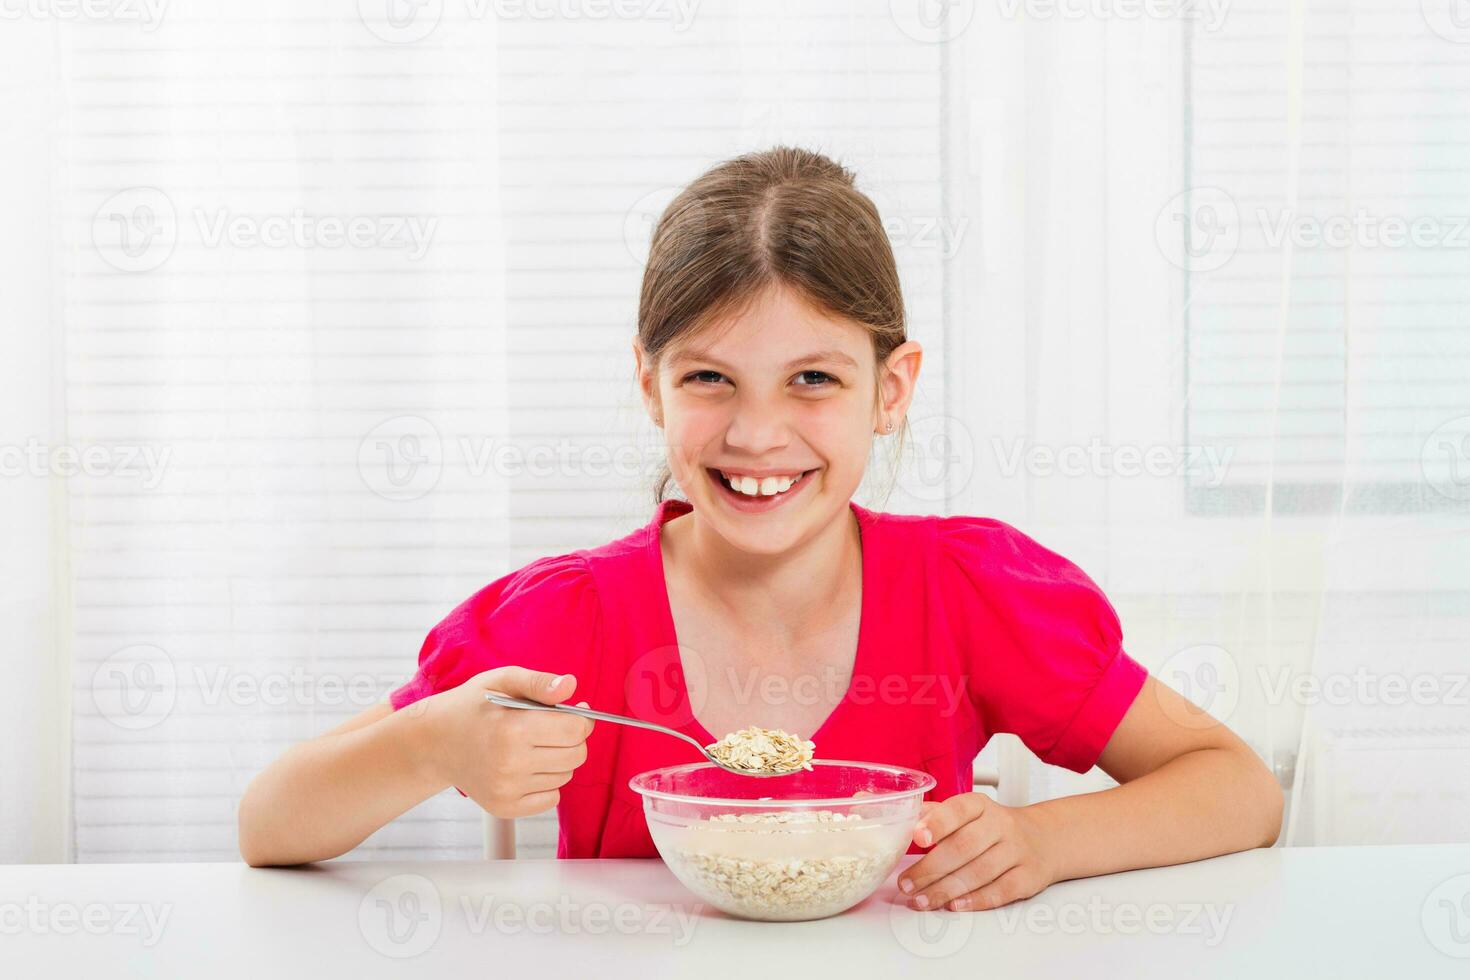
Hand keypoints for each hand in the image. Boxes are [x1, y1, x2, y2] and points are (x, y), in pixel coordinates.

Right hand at [420, 667, 593, 819]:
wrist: (435, 742)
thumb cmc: (472, 706)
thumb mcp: (503, 680)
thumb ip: (540, 682)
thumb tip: (571, 686)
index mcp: (512, 728)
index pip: (576, 730)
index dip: (582, 719)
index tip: (573, 712)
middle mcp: (510, 764)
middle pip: (576, 755)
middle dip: (573, 739)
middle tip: (552, 728)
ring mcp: (506, 789)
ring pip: (565, 776)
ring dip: (558, 760)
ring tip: (531, 745)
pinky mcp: (504, 807)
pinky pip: (551, 799)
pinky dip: (546, 782)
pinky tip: (525, 766)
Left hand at [897, 793, 1055, 911]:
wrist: (1043, 838)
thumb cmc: (993, 828)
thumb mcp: (968, 813)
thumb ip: (937, 816)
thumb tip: (902, 820)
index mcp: (980, 805)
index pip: (958, 810)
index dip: (937, 823)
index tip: (918, 837)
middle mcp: (1000, 825)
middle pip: (964, 847)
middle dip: (931, 868)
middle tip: (907, 884)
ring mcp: (1017, 851)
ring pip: (980, 871)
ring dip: (946, 889)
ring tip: (922, 900)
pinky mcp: (1028, 876)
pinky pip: (1002, 890)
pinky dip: (976, 900)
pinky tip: (955, 905)